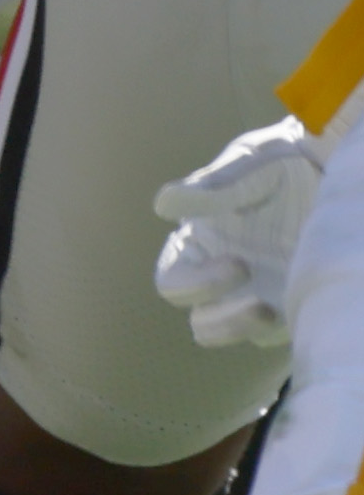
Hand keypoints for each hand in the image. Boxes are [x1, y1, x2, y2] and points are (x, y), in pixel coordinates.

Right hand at [156, 117, 327, 349]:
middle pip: (203, 324)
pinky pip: (288, 332)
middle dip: (227, 324)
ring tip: (282, 313)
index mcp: (199, 245)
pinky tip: (314, 304)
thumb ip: (212, 187)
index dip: (197, 285)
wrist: (332, 163)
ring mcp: (263, 293)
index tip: (239, 266)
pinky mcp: (298, 303)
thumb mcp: (249, 165)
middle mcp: (225, 277)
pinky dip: (295, 326)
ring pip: (241, 334)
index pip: (174, 284)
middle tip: (263, 308)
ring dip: (257, 331)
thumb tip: (162, 205)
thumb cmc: (282, 159)